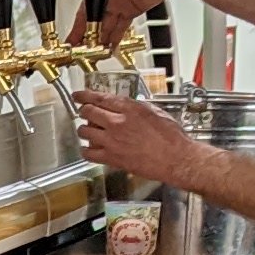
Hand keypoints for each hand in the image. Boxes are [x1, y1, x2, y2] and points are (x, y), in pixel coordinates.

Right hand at [73, 0, 187, 43]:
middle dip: (87, 38)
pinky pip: (120, 28)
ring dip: (100, 40)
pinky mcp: (131, 11)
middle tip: (81, 52)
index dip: (77, 27)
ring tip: (94, 54)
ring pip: (106, 27)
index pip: (85, 12)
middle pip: (94, 23)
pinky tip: (110, 47)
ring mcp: (120, 6)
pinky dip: (114, 38)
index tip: (72, 39)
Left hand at [74, 88, 194, 182]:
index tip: (78, 95)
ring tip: (88, 130)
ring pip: (84, 131)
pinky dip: (86, 150)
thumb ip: (136, 108)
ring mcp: (112, 141)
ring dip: (84, 129)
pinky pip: (88, 153)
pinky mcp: (111, 158)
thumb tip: (125, 107)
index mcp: (129, 109)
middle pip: (88, 112)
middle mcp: (117, 123)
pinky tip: (89, 149)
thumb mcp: (155, 112)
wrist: (176, 158)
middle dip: (83, 110)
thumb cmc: (171, 137)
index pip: (100, 98)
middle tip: (83, 111)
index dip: (85, 95)